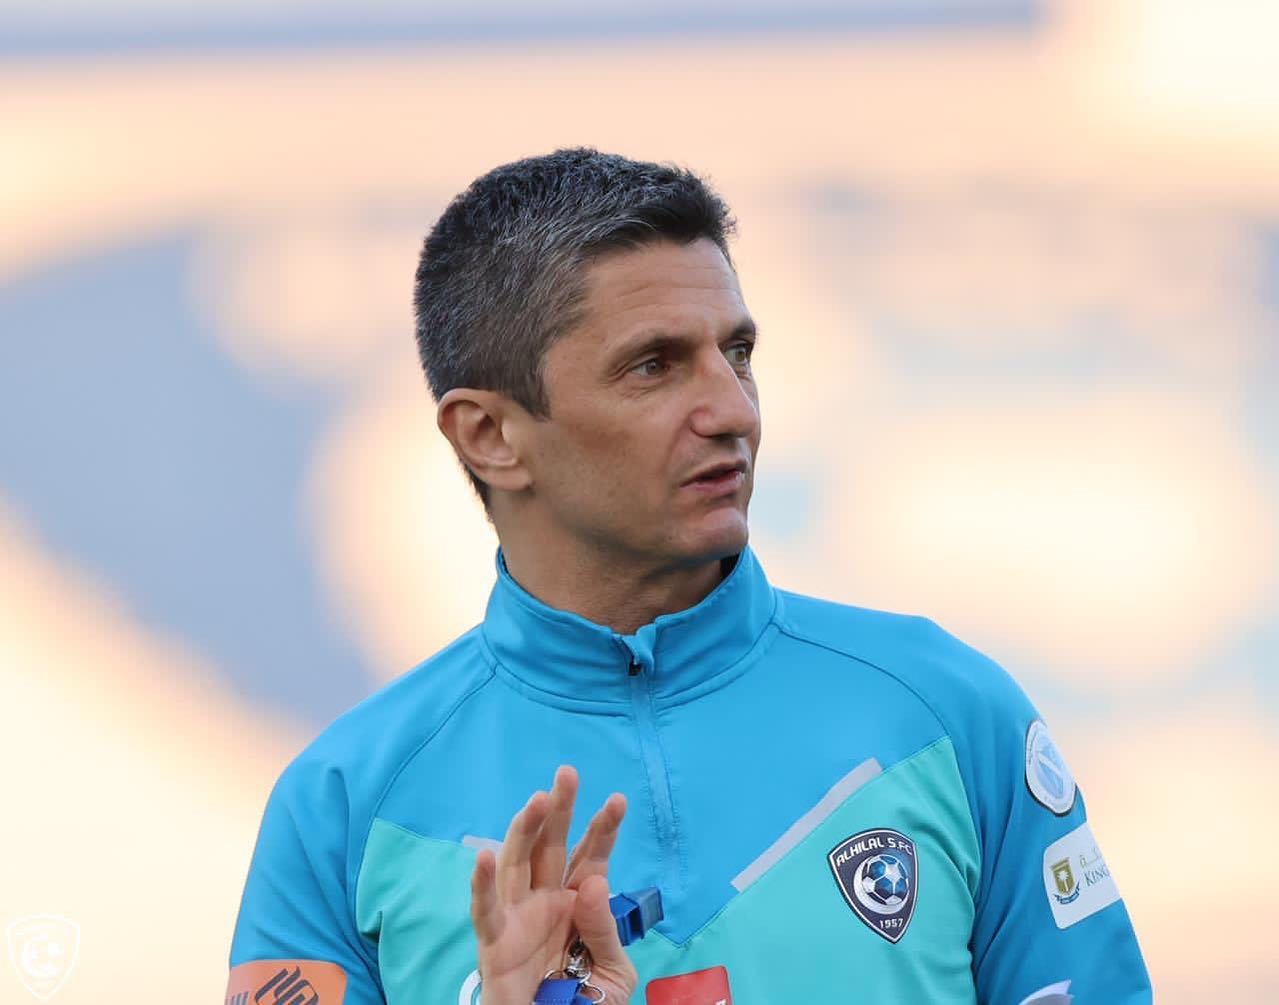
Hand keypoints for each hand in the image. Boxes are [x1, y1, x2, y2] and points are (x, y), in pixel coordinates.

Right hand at [470, 766, 637, 1004]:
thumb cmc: (585, 1004)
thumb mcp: (612, 971)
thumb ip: (605, 929)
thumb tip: (595, 882)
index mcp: (579, 903)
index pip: (592, 857)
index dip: (603, 829)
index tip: (618, 800)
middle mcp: (547, 901)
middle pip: (552, 846)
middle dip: (560, 810)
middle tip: (568, 774)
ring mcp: (519, 917)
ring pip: (517, 863)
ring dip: (526, 830)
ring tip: (538, 799)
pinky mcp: (494, 942)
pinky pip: (486, 910)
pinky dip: (481, 883)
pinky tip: (485, 855)